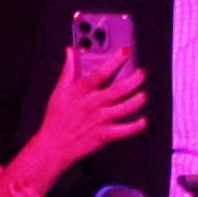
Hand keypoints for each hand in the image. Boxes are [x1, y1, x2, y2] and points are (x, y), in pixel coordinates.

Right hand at [32, 45, 146, 165]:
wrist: (54, 145)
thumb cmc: (56, 118)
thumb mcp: (59, 90)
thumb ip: (68, 70)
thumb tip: (71, 51)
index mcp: (80, 91)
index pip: (100, 73)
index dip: (114, 61)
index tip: (125, 52)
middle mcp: (92, 104)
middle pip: (117, 90)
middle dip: (133, 80)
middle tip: (142, 73)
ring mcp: (99, 120)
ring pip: (124, 108)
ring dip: (136, 101)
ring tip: (143, 95)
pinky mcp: (103, 135)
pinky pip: (123, 130)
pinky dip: (135, 126)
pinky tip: (143, 121)